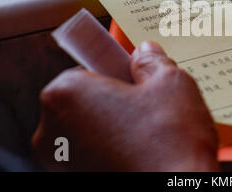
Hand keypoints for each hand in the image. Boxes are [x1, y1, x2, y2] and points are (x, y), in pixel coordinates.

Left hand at [32, 41, 218, 170]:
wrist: (178, 191)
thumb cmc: (169, 142)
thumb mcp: (169, 83)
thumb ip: (152, 62)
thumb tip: (145, 53)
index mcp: (65, 96)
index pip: (84, 69)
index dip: (113, 71)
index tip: (131, 75)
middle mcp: (53, 133)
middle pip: (86, 101)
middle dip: (114, 99)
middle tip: (147, 103)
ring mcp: (64, 163)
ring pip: (91, 130)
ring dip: (116, 125)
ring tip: (150, 129)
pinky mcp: (80, 180)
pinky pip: (96, 154)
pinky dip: (115, 149)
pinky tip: (144, 149)